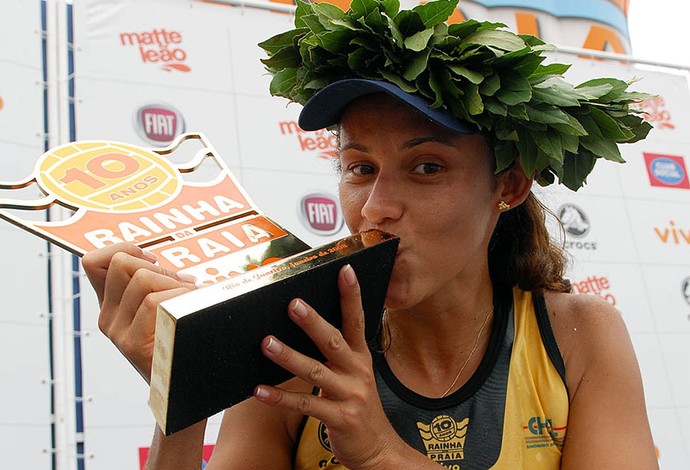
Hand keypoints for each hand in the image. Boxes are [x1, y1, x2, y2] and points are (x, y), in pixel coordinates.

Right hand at [82, 243, 196, 381]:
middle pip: (123, 263)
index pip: (94, 262)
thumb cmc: (183, 341)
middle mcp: (107, 318)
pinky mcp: (133, 345)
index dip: (124, 249)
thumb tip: (155, 259)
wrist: (188, 389)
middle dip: (162, 268)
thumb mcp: (163, 306)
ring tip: (193, 303)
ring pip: (143, 279)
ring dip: (177, 285)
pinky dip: (181, 300)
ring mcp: (117, 333)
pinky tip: (193, 314)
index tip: (153, 261)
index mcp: (111, 306)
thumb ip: (153, 284)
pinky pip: (155, 302)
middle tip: (184, 287)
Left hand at [252, 264, 402, 468]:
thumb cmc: (359, 405)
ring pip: (315, 372)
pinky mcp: (338, 418)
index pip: (357, 320)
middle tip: (293, 303)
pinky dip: (280, 398)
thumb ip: (338, 352)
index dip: (352, 295)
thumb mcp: (356, 374)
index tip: (344, 270)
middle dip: (313, 322)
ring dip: (289, 357)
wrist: (379, 448)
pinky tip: (259, 390)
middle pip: (334, 342)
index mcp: (361, 357)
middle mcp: (358, 371)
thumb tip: (310, 326)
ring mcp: (350, 395)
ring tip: (267, 343)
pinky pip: (305, 406)